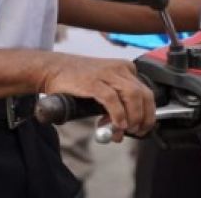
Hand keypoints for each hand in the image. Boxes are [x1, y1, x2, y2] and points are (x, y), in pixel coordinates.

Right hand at [38, 53, 154, 141]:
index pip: (146, 92)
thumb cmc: (76, 80)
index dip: (147, 114)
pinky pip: (112, 100)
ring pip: (133, 96)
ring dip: (134, 117)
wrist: (52, 68)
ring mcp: (107, 74)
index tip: (142, 128)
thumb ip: (116, 106)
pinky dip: (118, 115)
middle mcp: (119, 69)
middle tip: (137, 132)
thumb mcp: (103, 87)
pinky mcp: (93, 81)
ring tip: (126, 130)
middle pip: (144, 94)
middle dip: (144, 117)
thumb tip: (122, 129)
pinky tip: (117, 125)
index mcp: (125, 68)